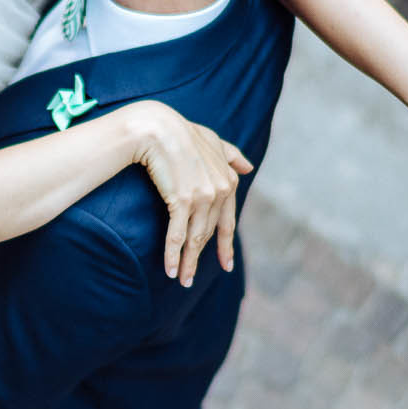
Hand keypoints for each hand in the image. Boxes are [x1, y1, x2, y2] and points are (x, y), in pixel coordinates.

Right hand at [121, 101, 253, 286]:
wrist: (158, 128)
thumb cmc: (182, 132)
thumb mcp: (212, 141)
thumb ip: (231, 155)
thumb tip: (249, 166)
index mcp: (229, 181)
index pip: (227, 222)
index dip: (225, 246)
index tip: (225, 266)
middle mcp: (221, 191)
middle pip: (208, 234)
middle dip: (199, 259)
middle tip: (190, 280)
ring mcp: (203, 197)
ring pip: (194, 239)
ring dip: (187, 263)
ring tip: (181, 281)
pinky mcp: (182, 200)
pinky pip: (177, 235)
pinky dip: (173, 254)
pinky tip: (170, 270)